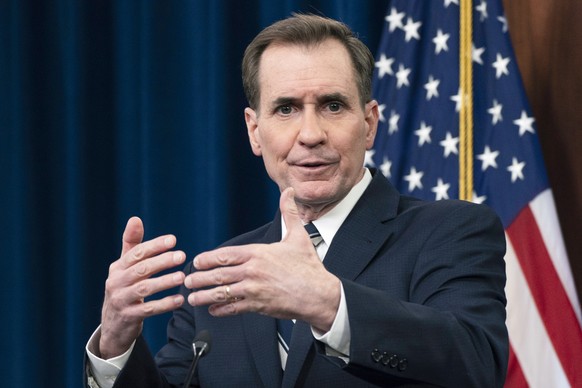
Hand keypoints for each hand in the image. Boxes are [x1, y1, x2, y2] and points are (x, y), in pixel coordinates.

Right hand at [99, 217, 185, 358]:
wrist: (113, 325)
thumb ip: (132, 244)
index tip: (173, 240)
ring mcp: (121, 300)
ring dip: (164, 282)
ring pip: (144, 289)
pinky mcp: (129, 316)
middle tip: (181, 256)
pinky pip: (148, 309)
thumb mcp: (124, 267)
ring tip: (182, 276)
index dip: (155, 245)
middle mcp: (116, 282)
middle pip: (141, 269)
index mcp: (118, 267)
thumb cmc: (124, 289)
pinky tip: (180, 299)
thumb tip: (135, 218)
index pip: (137, 253)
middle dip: (162, 261)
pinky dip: (164, 304)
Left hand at [184, 188, 340, 331]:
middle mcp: (253, 271)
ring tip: (192, 298)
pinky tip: (213, 310)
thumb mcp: (298, 236)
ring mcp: (254, 289)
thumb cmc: (309, 266)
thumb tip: (289, 192)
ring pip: (222, 292)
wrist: (319, 294)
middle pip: (218, 274)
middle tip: (187, 281)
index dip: (208, 259)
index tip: (197, 261)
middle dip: (199, 278)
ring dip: (204, 296)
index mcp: (258, 253)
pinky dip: (221, 309)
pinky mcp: (258, 306)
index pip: (225, 254)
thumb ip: (289, 213)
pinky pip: (234, 308)